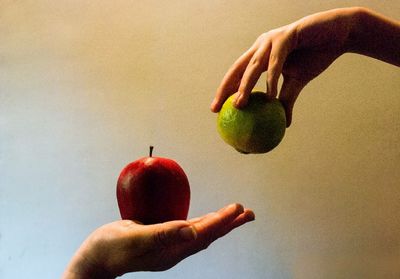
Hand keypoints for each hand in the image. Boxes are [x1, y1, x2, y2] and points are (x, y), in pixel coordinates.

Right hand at [62, 203, 254, 278]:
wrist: (95, 260)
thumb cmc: (110, 248)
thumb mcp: (135, 239)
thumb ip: (163, 234)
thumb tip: (191, 231)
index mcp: (171, 250)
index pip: (203, 233)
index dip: (222, 221)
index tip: (237, 208)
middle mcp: (174, 250)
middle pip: (208, 235)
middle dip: (229, 224)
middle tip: (248, 213)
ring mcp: (168, 246)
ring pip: (200, 232)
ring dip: (218, 223)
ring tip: (234, 214)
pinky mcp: (161, 240)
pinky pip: (187, 229)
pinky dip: (200, 222)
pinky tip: (203, 218)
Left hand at [211, 7, 399, 125]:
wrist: (338, 35)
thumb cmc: (315, 55)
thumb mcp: (297, 82)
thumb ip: (286, 100)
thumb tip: (284, 125)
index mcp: (260, 56)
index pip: (238, 75)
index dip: (226, 92)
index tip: (216, 111)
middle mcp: (261, 46)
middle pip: (236, 69)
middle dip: (225, 89)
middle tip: (216, 109)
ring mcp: (271, 40)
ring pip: (253, 66)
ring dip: (245, 86)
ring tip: (239, 105)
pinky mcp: (286, 36)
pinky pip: (276, 62)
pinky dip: (272, 79)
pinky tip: (270, 96)